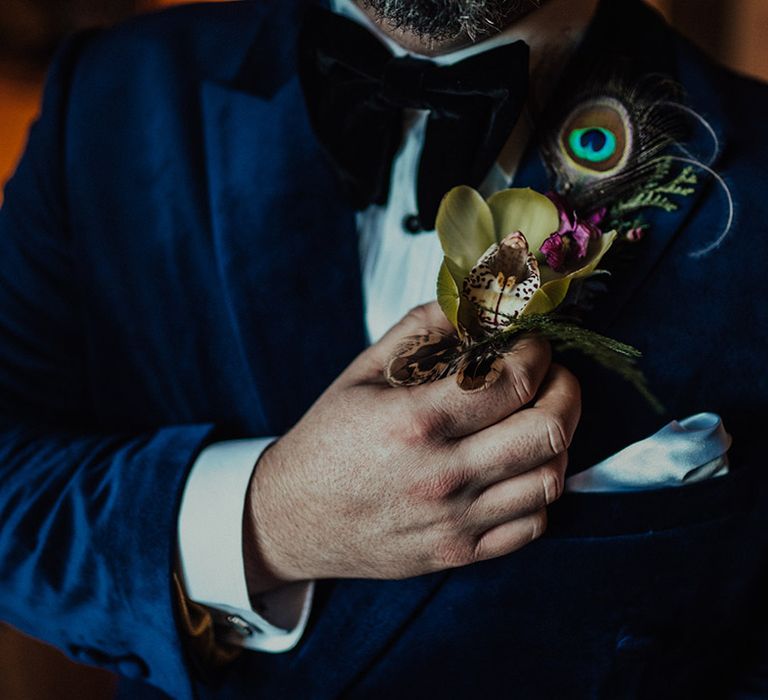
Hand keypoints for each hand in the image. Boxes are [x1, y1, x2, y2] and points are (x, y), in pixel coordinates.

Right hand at [245, 303, 580, 590]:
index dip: (538, 354)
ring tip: (538, 419)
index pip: (512, 382)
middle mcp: (442, 475)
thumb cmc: (328, 439)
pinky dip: (539, 489)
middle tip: (554, 377)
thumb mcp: (363, 372)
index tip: (533, 345)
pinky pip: (533, 524)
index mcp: (415, 421)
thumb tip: (476, 301)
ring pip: (550, 479)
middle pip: (548, 431)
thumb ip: (421, 329)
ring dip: (558, 440)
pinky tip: (520, 467)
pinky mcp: (459, 552)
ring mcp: (454, 521)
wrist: (292, 517)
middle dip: (566, 391)